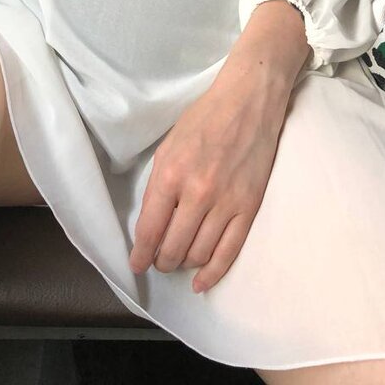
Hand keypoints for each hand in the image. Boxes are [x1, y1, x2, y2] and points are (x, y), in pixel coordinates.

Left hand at [129, 76, 284, 293]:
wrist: (248, 103)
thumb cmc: (203, 119)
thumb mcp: (168, 146)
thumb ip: (159, 185)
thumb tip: (151, 223)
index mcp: (171, 174)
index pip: (149, 229)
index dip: (140, 254)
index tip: (136, 264)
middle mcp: (197, 193)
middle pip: (173, 248)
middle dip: (161, 261)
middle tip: (158, 261)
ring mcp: (225, 203)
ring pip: (198, 254)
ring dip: (184, 265)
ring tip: (178, 261)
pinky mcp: (248, 208)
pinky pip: (228, 252)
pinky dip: (213, 273)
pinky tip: (201, 282)